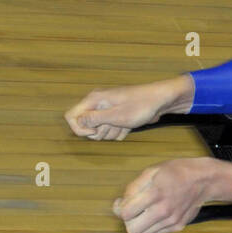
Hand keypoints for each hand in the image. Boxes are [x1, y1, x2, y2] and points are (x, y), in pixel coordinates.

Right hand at [65, 76, 192, 140]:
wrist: (160, 101)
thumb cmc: (140, 106)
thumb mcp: (117, 115)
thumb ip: (94, 118)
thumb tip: (76, 120)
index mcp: (94, 100)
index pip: (71, 116)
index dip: (79, 128)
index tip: (94, 131)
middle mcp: (98, 104)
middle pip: (86, 126)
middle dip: (100, 132)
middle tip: (115, 125)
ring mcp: (107, 110)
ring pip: (100, 131)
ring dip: (112, 132)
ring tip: (125, 124)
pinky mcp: (116, 116)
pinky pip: (112, 131)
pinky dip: (120, 131)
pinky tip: (129, 125)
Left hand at [114, 158, 231, 232]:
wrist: (203, 180)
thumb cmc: (176, 173)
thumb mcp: (151, 171)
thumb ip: (132, 188)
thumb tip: (121, 204)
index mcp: (154, 194)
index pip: (125, 214)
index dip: (120, 209)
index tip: (123, 204)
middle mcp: (162, 210)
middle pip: (132, 230)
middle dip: (129, 221)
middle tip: (134, 210)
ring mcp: (171, 220)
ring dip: (142, 223)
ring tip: (148, 209)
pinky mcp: (178, 226)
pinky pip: (157, 232)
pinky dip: (154, 225)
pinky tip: (159, 212)